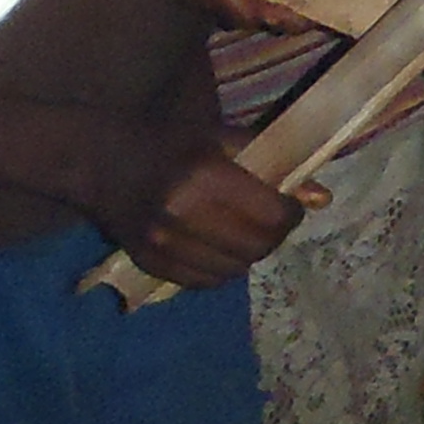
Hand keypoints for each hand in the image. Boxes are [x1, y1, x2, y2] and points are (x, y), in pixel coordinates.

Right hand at [99, 127, 304, 290]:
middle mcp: (182, 214)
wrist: (101, 160)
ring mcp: (161, 243)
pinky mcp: (147, 262)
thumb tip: (323, 198)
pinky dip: (220, 270)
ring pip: (232, 270)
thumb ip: (274, 165)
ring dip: (248, 254)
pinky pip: (202, 282)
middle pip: (255, 247)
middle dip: (274, 236)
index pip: (271, 216)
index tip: (290, 206)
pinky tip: (218, 247)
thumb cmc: (172, 142)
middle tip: (271, 221)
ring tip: (243, 232)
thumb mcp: (225, 140)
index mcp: (205, 176)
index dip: (290, 215)